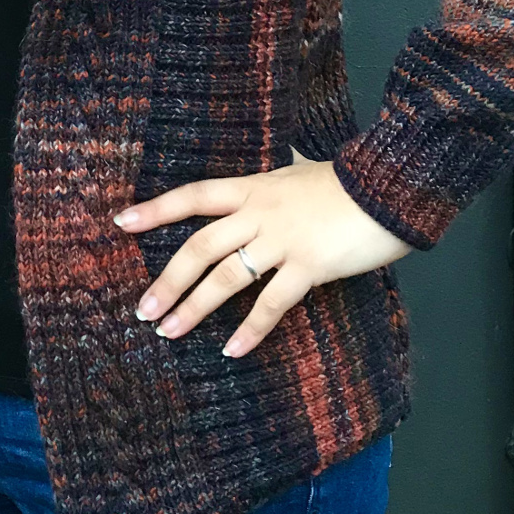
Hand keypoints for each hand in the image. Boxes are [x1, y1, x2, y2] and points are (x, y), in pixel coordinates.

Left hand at [113, 149, 412, 356]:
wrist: (391, 186)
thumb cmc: (349, 181)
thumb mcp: (302, 171)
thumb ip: (280, 176)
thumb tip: (279, 162)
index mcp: (253, 186)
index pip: (194, 196)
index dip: (157, 209)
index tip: (122, 222)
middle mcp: (259, 212)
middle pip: (200, 245)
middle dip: (168, 279)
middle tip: (141, 309)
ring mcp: (283, 240)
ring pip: (226, 277)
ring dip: (194, 307)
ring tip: (168, 332)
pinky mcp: (310, 266)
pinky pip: (272, 302)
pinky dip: (250, 329)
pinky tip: (233, 350)